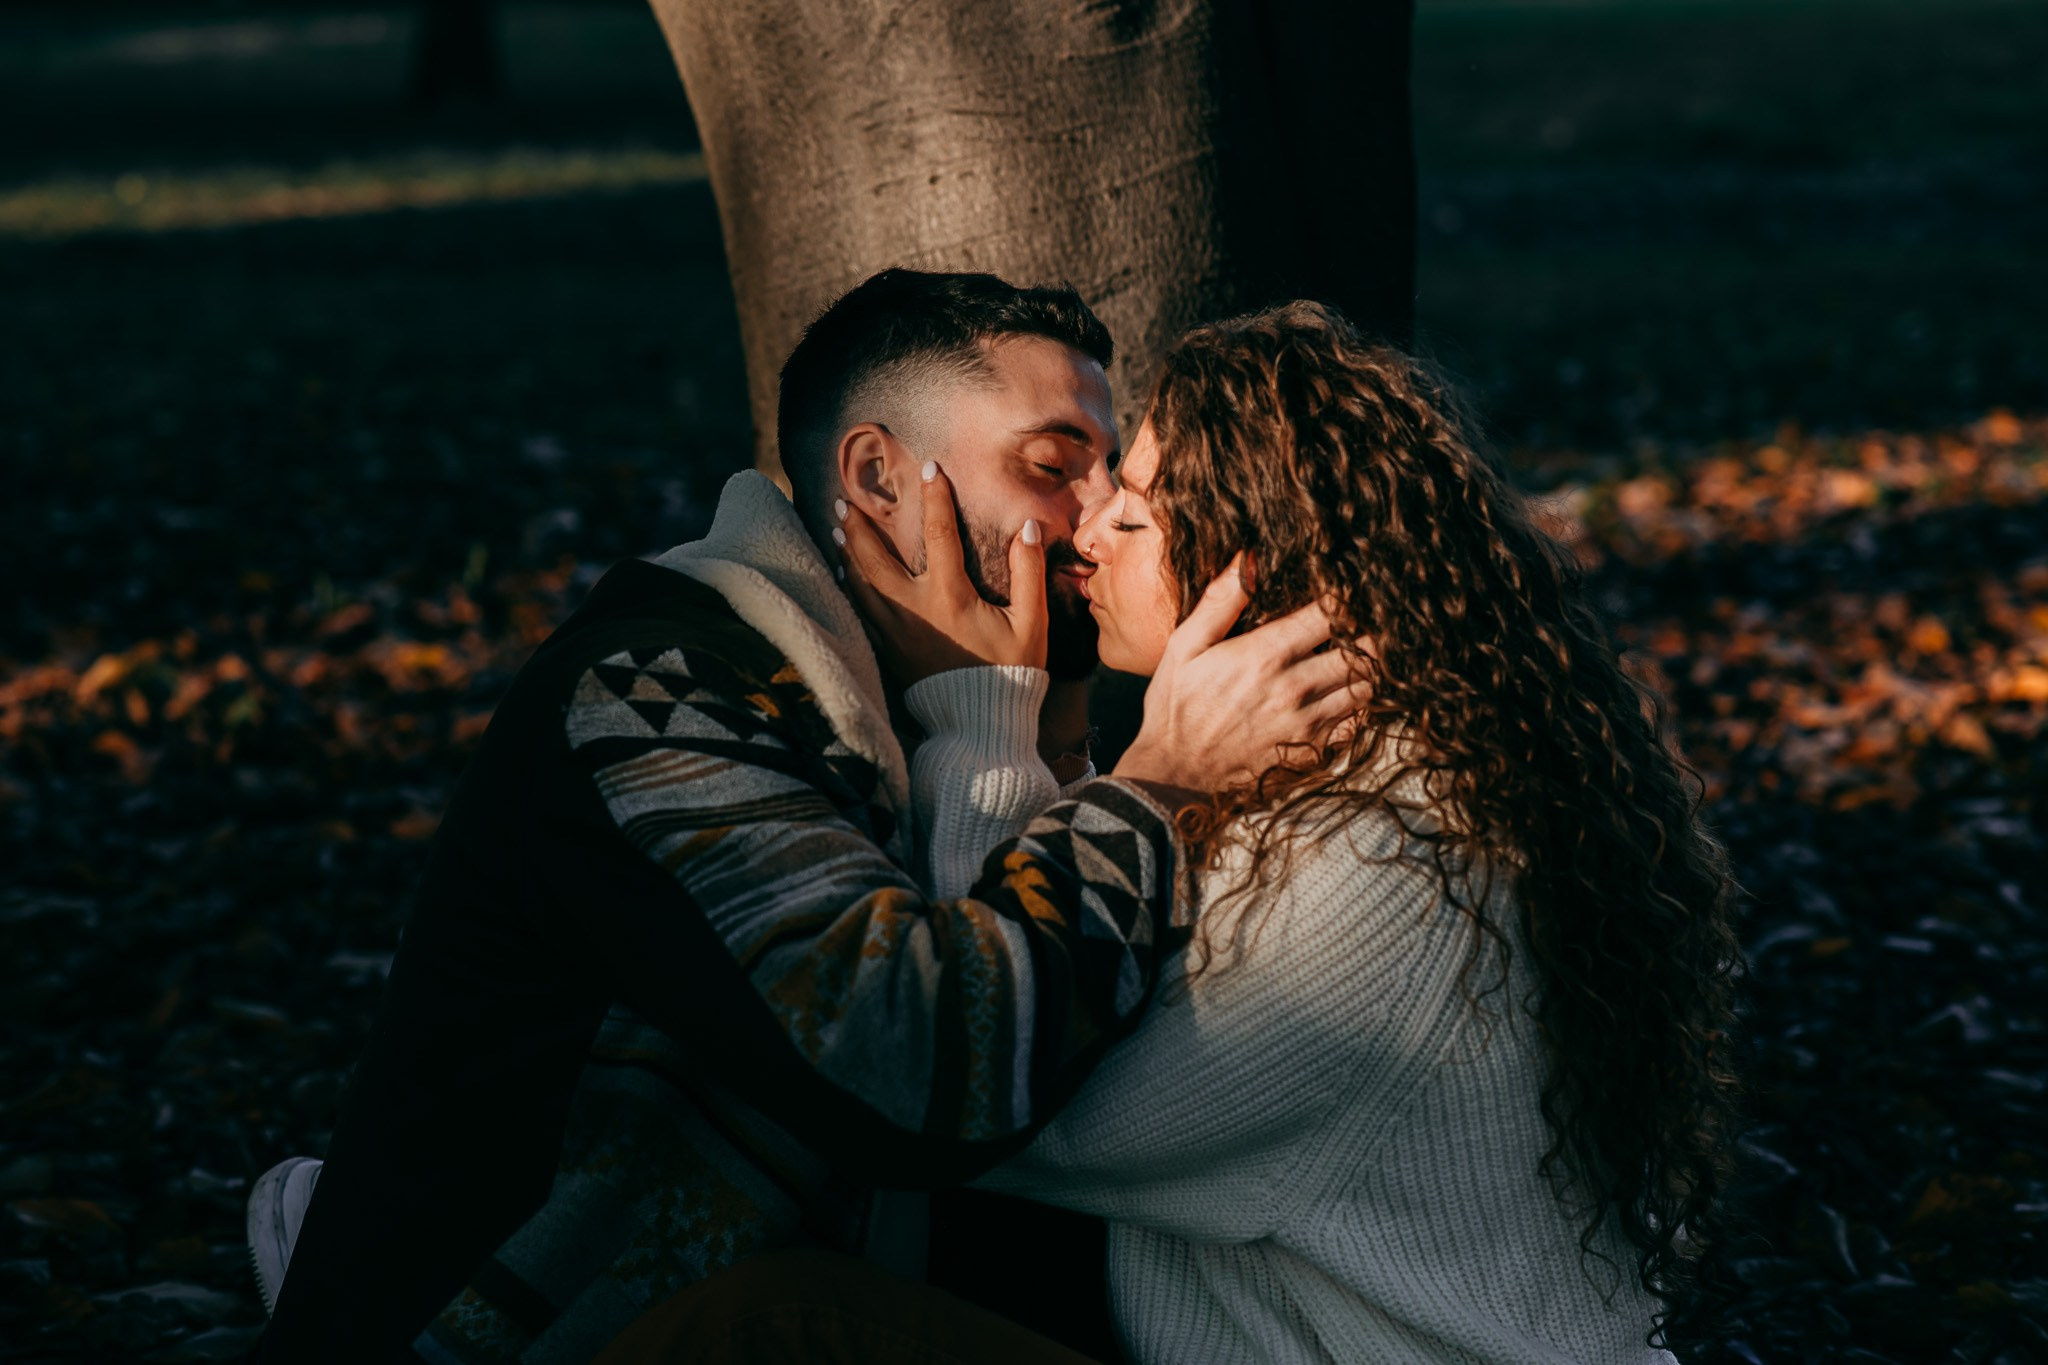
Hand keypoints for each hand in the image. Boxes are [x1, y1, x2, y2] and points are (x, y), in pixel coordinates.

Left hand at [835, 461, 1048, 684]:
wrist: (978, 726)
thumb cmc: (1010, 674)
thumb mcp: (1030, 624)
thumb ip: (1028, 573)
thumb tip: (1027, 530)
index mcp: (950, 596)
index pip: (940, 534)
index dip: (935, 497)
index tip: (929, 466)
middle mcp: (914, 610)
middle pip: (877, 558)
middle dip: (861, 527)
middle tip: (846, 501)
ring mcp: (895, 633)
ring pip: (861, 585)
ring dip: (848, 554)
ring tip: (837, 530)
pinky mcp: (888, 653)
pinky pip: (859, 614)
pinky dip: (849, 590)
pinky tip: (843, 577)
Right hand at [1112, 555, 1365, 805]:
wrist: (1174, 772)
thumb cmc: (1175, 706)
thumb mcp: (1185, 645)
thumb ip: (1220, 601)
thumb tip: (1248, 558)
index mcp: (1266, 654)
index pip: (1330, 614)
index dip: (1347, 598)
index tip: (1349, 589)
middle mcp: (1295, 687)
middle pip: (1361, 649)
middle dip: (1370, 630)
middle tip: (1371, 620)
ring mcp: (1308, 723)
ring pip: (1367, 685)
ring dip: (1372, 667)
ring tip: (1368, 652)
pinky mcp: (1313, 751)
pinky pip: (1359, 724)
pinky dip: (1365, 706)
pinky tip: (1354, 693)